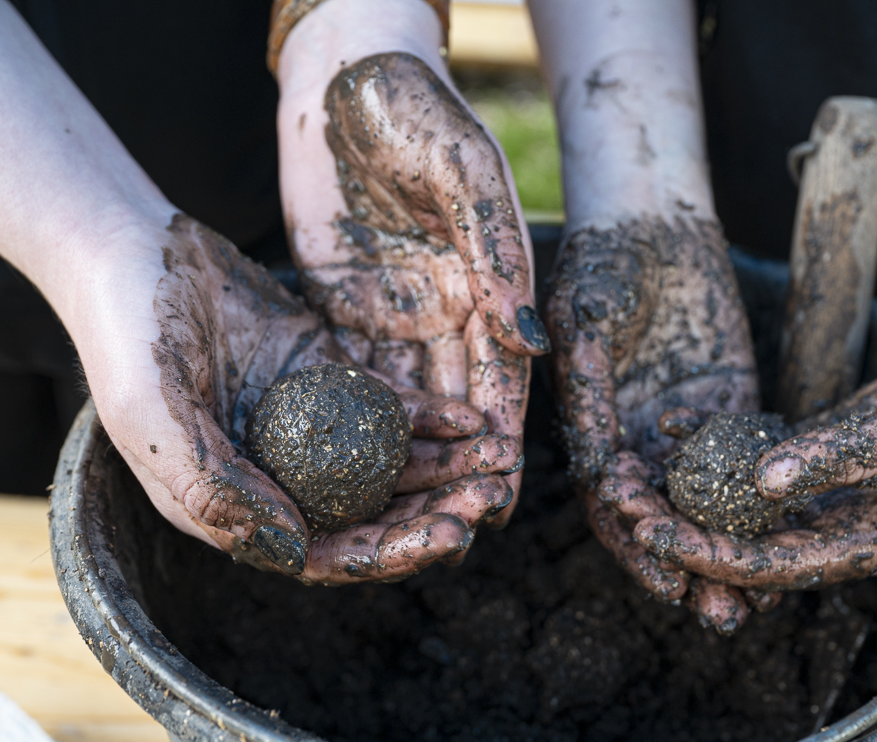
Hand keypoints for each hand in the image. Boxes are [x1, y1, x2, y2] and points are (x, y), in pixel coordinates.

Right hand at [87, 215, 520, 583]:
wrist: (128, 248)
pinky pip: (385, 406)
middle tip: (491, 497)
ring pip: (386, 464)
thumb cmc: (127, 336)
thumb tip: (296, 550)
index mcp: (232, 505)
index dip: (389, 553)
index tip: (449, 536)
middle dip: (433, 512)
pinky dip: (427, 415)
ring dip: (443, 467)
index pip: (325, 552)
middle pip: (369, 514)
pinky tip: (470, 416)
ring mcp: (303, 427)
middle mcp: (276, 474)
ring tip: (500, 458)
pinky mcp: (324, 377)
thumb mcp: (155, 418)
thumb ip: (215, 489)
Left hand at [278, 31, 546, 525]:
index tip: (497, 491)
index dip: (501, 433)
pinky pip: (353, 377)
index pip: (503, 373)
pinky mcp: (345, 309)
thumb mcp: (464, 174)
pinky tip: (348, 471)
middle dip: (459, 467)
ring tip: (405, 519)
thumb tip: (531, 340)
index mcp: (491, 281)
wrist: (348, 77)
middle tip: (453, 529)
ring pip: (407, 403)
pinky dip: (356, 424)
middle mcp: (449, 309)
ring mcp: (396, 313)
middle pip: (458, 403)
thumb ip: (497, 250)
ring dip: (410, 460)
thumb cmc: (417, 109)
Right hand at [546, 216, 765, 629]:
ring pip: (708, 504)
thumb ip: (589, 380)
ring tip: (761, 602)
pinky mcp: (730, 406)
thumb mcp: (587, 314)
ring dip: (730, 551)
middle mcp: (638, 440)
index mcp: (596, 428)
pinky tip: (797, 537)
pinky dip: (767, 504)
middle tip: (719, 612)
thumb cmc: (604, 259)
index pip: (612, 501)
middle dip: (690, 566)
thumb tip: (594, 458)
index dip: (637, 541)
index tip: (666, 575)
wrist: (651, 219)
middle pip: (663, 519)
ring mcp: (686, 427)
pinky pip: (748, 464)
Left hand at [632, 327, 876, 589]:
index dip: (716, 554)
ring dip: (697, 490)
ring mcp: (840, 488)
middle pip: (757, 540)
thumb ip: (836, 456)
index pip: (781, 564)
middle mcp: (851, 525)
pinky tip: (673, 426)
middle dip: (693, 529)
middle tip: (627, 512)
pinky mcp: (833, 450)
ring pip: (753, 501)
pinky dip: (724, 442)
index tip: (659, 537)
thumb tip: (758, 480)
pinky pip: (767, 453)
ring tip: (632, 475)